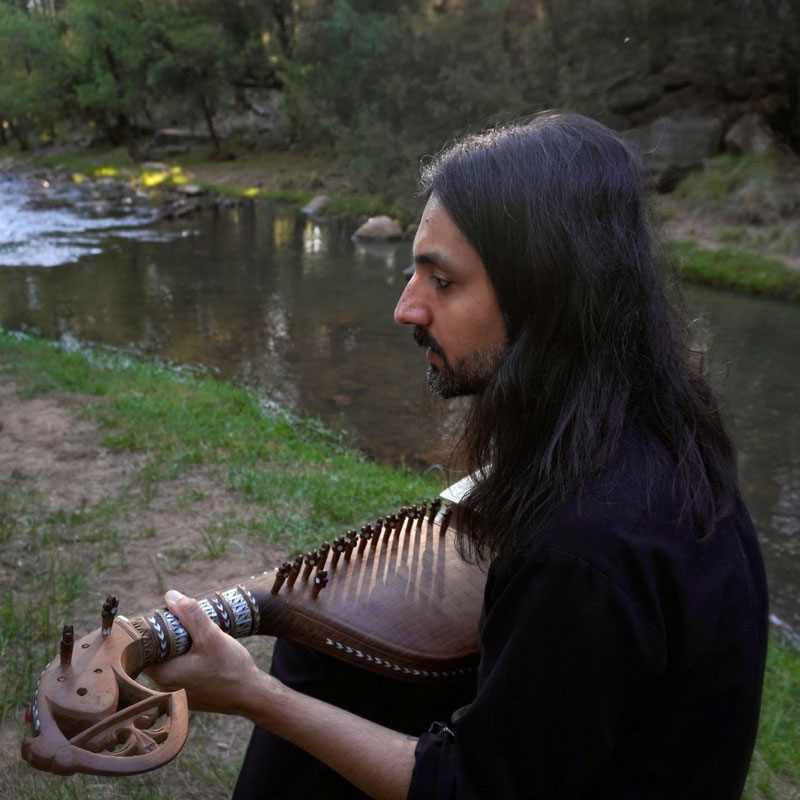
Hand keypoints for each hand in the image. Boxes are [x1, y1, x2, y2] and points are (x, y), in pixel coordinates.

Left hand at [145, 590, 264, 715]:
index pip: (145, 645)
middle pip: (158, 651)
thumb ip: (190, 615)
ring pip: (170, 659)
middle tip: (189, 623)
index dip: (155, 627)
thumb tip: (171, 596)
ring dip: (181, 645)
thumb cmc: (231, 668)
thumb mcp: (211, 636)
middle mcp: (164, 686)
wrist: (251, 696)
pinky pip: (180, 669)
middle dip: (171, 634)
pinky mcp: (188, 692)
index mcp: (163, 674)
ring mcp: (176, 691)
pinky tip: (206, 652)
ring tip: (200, 636)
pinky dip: (189, 657)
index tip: (171, 616)